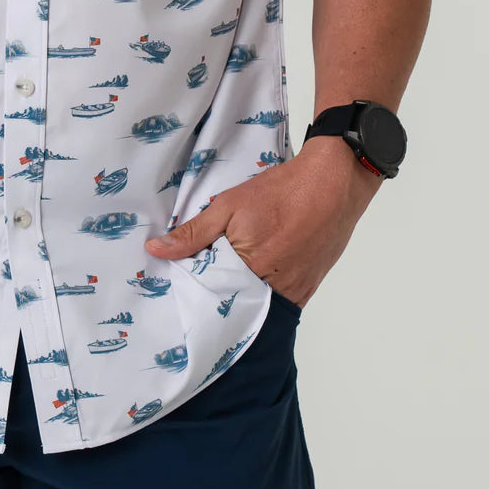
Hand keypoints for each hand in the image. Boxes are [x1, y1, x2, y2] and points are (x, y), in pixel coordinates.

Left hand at [143, 135, 382, 308]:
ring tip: (228, 271)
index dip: (193, 285)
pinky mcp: (308, 288)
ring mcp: (293, 291)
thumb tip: (155, 250)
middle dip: (215, 292)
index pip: (208, 294)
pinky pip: (279, 302)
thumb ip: (193, 233)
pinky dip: (263, 291)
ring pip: (255, 304)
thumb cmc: (281, 192)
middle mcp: (271, 289)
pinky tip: (254, 272)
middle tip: (201, 275)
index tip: (178, 277)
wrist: (333, 184)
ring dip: (240, 292)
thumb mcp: (229, 205)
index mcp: (247, 270)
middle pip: (232, 303)